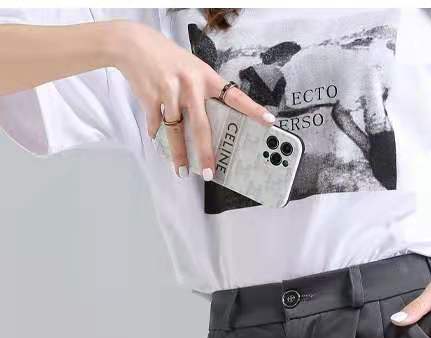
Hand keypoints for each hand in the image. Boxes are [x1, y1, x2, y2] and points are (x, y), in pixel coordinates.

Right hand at [108, 20, 275, 177]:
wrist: (134, 44)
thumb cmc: (169, 59)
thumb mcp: (193, 68)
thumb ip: (204, 93)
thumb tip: (214, 126)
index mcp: (206, 78)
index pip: (234, 96)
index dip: (252, 109)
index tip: (269, 121)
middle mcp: (190, 84)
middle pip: (201, 126)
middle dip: (205, 153)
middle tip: (210, 173)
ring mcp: (170, 91)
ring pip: (176, 131)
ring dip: (178, 154)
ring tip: (182, 171)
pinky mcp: (151, 97)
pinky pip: (156, 124)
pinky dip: (157, 133)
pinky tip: (157, 139)